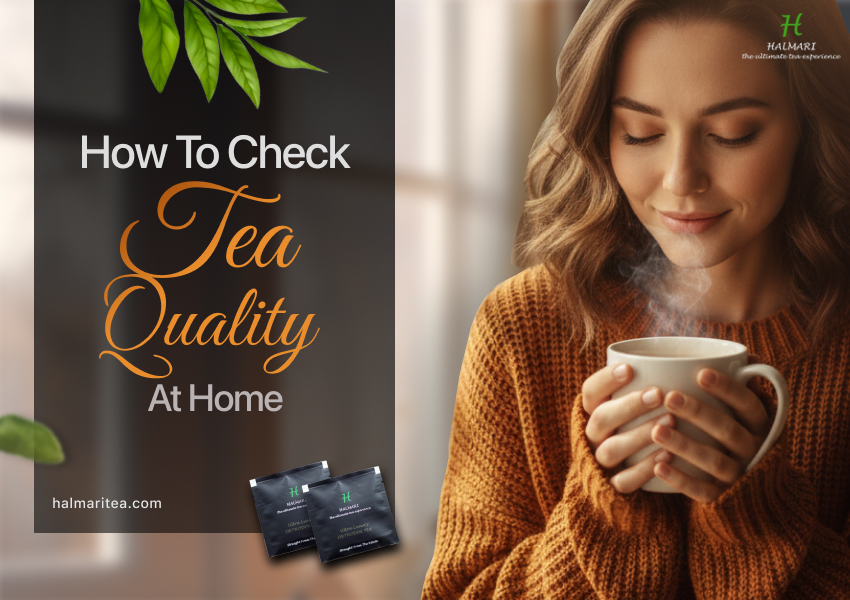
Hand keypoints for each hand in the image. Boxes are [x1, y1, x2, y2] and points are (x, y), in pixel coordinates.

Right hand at [582, 362, 675, 493]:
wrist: (625, 472)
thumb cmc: (638, 426)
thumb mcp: (634, 404)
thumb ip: (645, 385)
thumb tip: (679, 359)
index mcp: (594, 411)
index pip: (590, 392)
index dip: (605, 379)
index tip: (629, 368)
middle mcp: (593, 435)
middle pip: (601, 418)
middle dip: (629, 405)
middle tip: (658, 393)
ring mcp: (601, 462)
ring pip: (612, 449)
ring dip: (640, 434)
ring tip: (670, 421)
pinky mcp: (614, 487)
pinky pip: (624, 481)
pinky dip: (644, 469)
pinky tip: (667, 455)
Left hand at [650, 366, 771, 502]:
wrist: (756, 484)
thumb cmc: (740, 429)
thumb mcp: (748, 408)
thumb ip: (744, 383)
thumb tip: (745, 355)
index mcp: (760, 423)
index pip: (748, 403)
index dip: (727, 388)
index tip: (700, 372)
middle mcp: (753, 449)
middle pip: (728, 430)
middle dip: (698, 413)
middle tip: (669, 397)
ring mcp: (739, 474)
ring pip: (714, 461)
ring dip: (685, 446)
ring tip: (656, 430)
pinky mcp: (723, 496)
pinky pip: (704, 491)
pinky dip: (681, 481)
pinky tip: (658, 466)